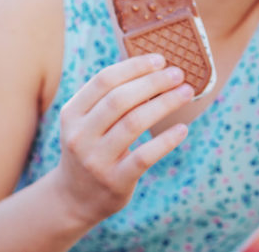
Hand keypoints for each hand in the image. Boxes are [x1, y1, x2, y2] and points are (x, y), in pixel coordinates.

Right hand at [51, 54, 194, 226]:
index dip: (134, 66)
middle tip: (178, 74)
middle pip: (120, 99)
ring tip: (186, 93)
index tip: (160, 59)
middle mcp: (80, 136)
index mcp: (72, 114)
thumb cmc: (92, 148)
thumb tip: (154, 67)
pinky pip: (144, 156)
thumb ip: (109, 98)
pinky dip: (166, 140)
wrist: (74, 198)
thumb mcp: (87, 123)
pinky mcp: (115, 181)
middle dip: (153, 82)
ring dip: (165, 104)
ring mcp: (96, 160)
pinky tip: (183, 129)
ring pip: (134, 123)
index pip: (104, 80)